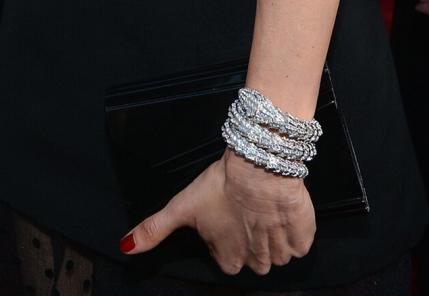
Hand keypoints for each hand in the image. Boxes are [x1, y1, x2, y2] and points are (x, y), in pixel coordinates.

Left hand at [121, 150, 314, 274]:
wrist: (257, 165)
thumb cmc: (218, 186)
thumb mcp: (180, 207)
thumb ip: (153, 230)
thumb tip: (125, 248)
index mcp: (227, 261)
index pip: (226, 258)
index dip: (225, 235)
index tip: (225, 215)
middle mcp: (255, 263)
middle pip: (255, 258)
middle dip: (251, 238)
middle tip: (244, 211)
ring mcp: (281, 253)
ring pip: (278, 252)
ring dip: (273, 234)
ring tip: (262, 208)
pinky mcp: (303, 239)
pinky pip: (300, 243)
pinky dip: (295, 231)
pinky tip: (282, 212)